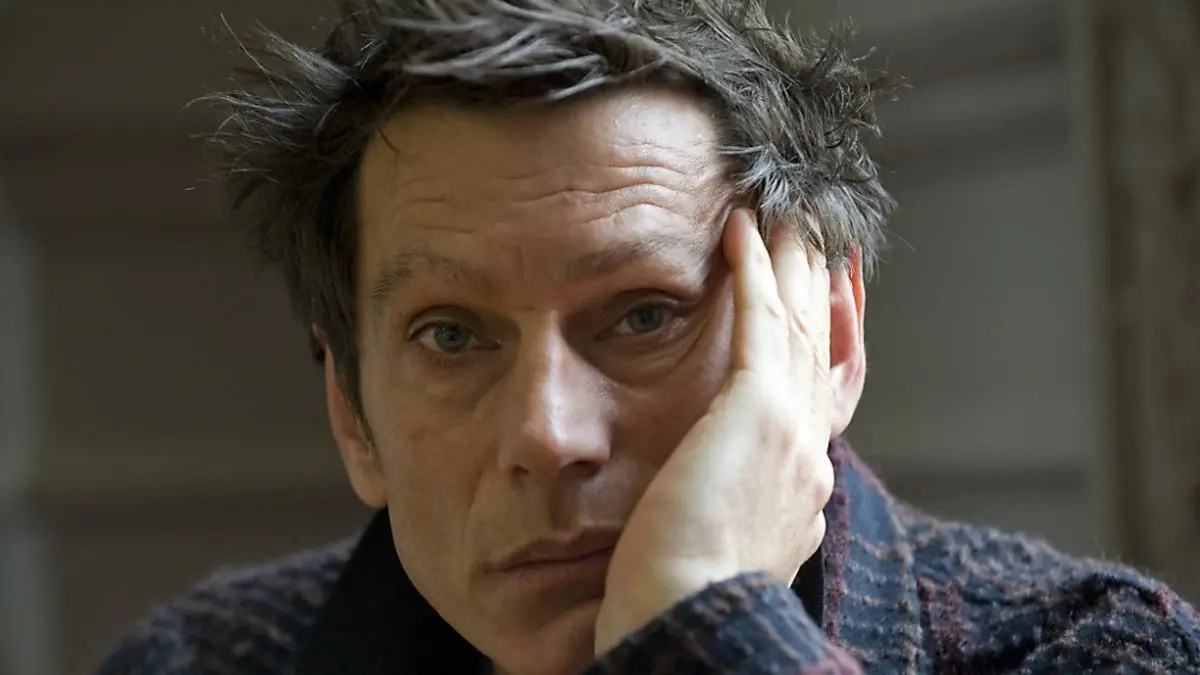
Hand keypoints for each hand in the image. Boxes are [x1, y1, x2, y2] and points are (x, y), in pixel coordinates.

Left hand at [594, 208, 834, 655]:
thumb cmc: (680, 600)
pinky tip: (740, 229)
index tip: (825, 298)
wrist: (686, 625)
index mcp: (802, 489)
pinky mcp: (757, 412)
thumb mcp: (724, 548)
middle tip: (816, 236)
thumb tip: (727, 494)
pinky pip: (760, 321)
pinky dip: (754, 272)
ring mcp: (793, 431)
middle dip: (819, 289)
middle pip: (822, 350)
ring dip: (793, 264)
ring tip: (785, 215)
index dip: (828, 339)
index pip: (823, 395)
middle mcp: (811, 454)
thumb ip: (737, 510)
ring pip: (801, 325)